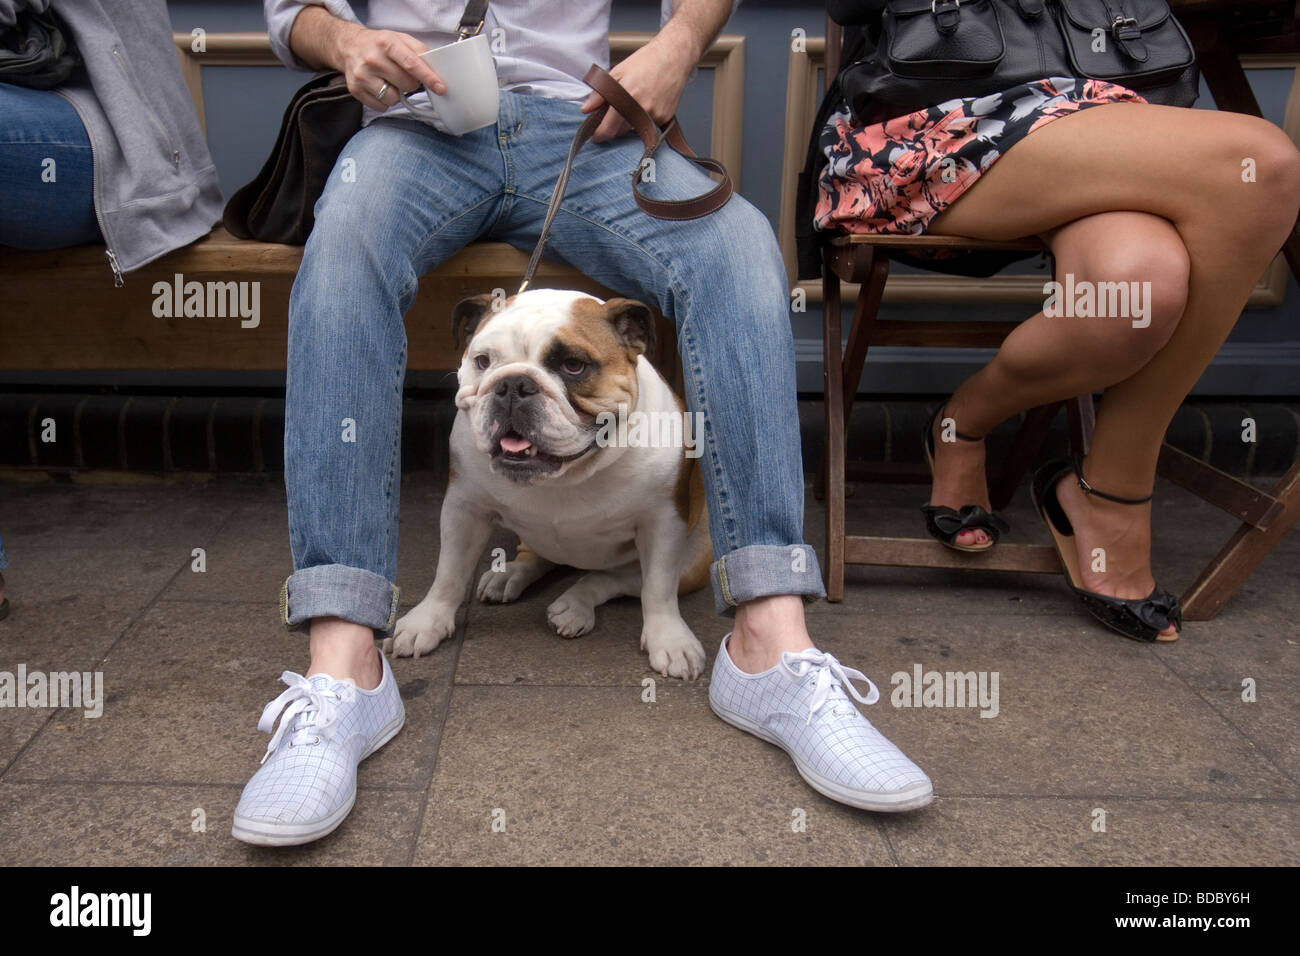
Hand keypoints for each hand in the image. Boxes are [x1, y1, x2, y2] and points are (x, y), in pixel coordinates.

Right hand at [333, 22, 444, 111]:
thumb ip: (418, 51)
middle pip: (406, 84)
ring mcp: (362, 76)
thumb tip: (434, 69)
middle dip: (411, 84)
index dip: (428, 78)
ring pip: (394, 99)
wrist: (349, 46)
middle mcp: (372, 59)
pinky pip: (381, 106)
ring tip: (390, 81)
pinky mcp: (356, 90)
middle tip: (404, 76)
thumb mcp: (399, 38)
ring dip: (397, 94)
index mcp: (386, 43)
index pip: (411, 64)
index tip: (440, 88)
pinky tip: (380, 87)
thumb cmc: (378, 44)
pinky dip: (385, 101)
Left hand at [579, 37, 694, 142]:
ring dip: (628, 123)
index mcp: (626, 97)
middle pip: (620, 132)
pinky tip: (647, 102)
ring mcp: (654, 115)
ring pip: (633, 129)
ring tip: (633, 102)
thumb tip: (586, 109)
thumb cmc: (645, 62)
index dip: (599, 134)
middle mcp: (641, 109)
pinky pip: (648, 126)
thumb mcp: (617, 72)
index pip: (608, 129)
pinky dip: (643, 119)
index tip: (596, 134)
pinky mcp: (664, 118)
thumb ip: (599, 93)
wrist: (673, 56)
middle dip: (613, 126)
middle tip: (614, 112)